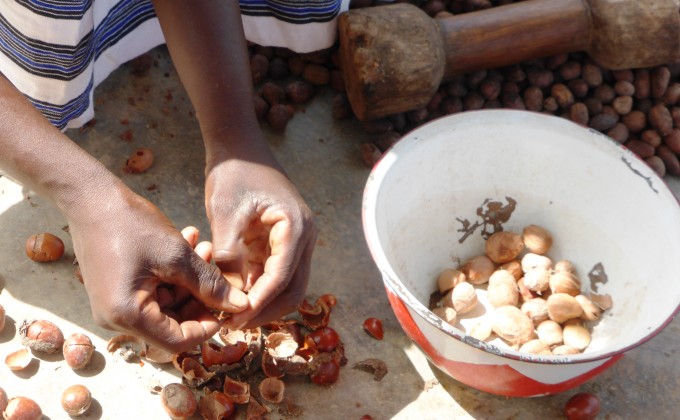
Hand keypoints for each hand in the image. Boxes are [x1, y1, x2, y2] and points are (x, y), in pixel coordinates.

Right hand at [68, 188, 247, 352]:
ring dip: (189, 279)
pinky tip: (189, 243)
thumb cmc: (130, 225)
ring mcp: (115, 305)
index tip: (226, 304)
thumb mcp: (177, 255)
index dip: (207, 326)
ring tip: (204, 246)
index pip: (177, 342)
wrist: (90, 198)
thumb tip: (241, 305)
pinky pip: (153, 291)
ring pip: (166, 304)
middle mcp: (116, 319)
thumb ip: (209, 284)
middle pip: (172, 324)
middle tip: (216, 265)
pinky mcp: (118, 290)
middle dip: (199, 295)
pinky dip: (173, 273)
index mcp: (127, 316)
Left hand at [205, 157, 316, 328]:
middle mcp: (303, 238)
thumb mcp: (226, 214)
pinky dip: (257, 289)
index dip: (259, 303)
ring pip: (286, 285)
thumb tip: (227, 296)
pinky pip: (274, 274)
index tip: (233, 319)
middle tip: (234, 325)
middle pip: (293, 289)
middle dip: (265, 310)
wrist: (238, 147)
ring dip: (262, 303)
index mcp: (296, 227)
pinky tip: (233, 298)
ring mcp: (294, 241)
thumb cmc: (234, 173)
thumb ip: (228, 256)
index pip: (282, 277)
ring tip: (231, 316)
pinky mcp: (280, 243)